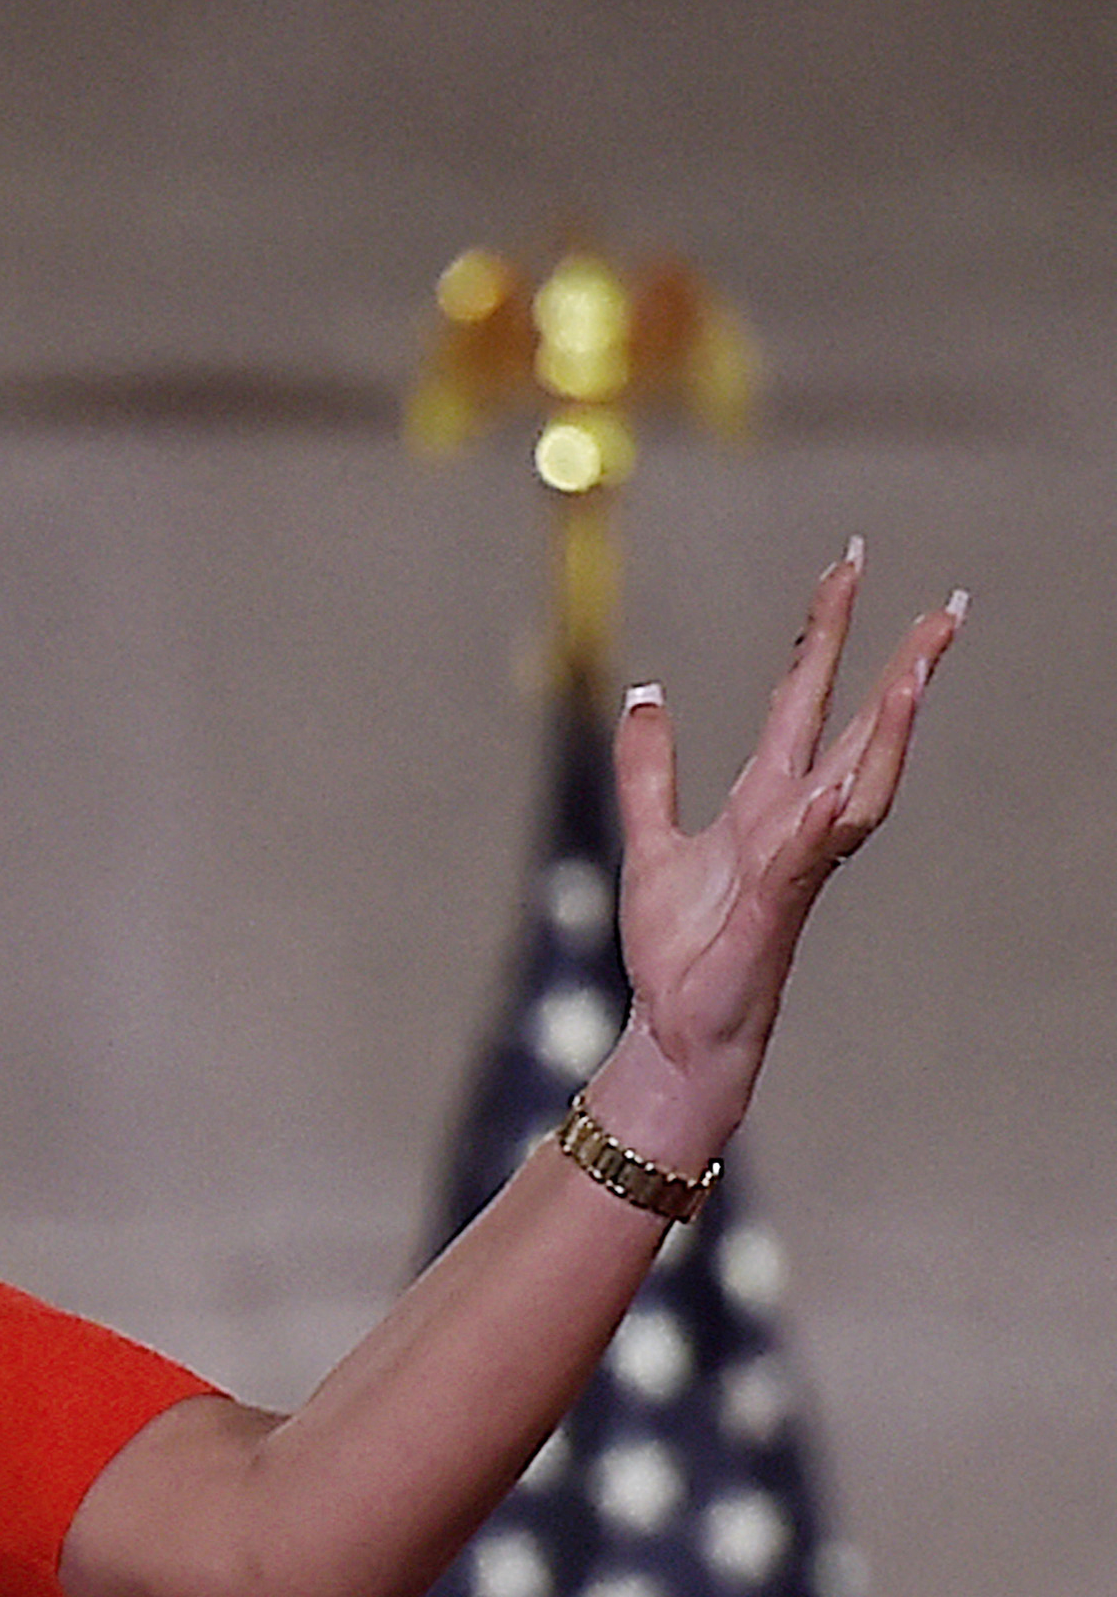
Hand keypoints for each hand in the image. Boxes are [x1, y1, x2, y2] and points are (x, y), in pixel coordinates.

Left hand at [595, 542, 963, 1156]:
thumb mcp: (650, 840)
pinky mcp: (779, 906)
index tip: (847, 568)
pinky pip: (810, 851)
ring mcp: (796, 862)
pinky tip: (842, 782)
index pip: (803, 700)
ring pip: (862, 782)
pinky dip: (829, 815)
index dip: (824, 634)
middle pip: (859, 729)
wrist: (674, 1028)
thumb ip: (649, 772)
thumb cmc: (679, 947)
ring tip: (920, 670)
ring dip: (893, 730)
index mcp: (763, 802)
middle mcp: (793, 823)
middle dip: (902, 668)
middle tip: (949, 605)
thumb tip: (647, 695)